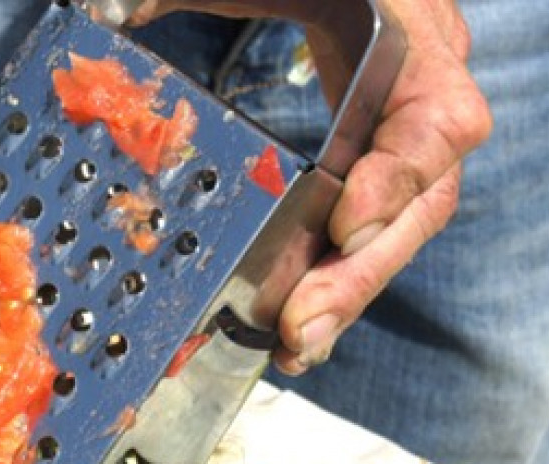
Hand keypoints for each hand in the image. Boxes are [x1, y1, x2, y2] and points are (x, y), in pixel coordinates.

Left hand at [121, 0, 491, 372]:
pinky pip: (373, 224)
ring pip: (403, 223)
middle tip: (301, 329)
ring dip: (349, 290)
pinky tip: (295, 329)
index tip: (344, 228)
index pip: (438, 115)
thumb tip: (111, 12)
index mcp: (405, 29)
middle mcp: (420, 83)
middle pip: (425, 194)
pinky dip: (338, 277)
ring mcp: (404, 123)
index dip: (398, 178)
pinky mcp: (376, 152)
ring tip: (295, 346)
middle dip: (362, 270)